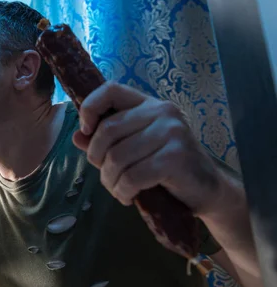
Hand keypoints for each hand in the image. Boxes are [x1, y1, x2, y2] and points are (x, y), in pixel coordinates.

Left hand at [72, 82, 221, 214]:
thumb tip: (78, 136)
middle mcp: (162, 111)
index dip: (90, 108)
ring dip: (110, 180)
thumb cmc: (167, 168)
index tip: (86, 131)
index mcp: (148, 104)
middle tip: (106, 175)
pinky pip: (133, 176)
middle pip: (108, 130)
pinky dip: (124, 191)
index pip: (110, 90)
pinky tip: (128, 197)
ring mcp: (171, 132)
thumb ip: (107, 141)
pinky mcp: (176, 157)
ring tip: (117, 190)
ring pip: (117, 156)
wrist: (208, 190)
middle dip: (97, 158)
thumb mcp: (135, 149)